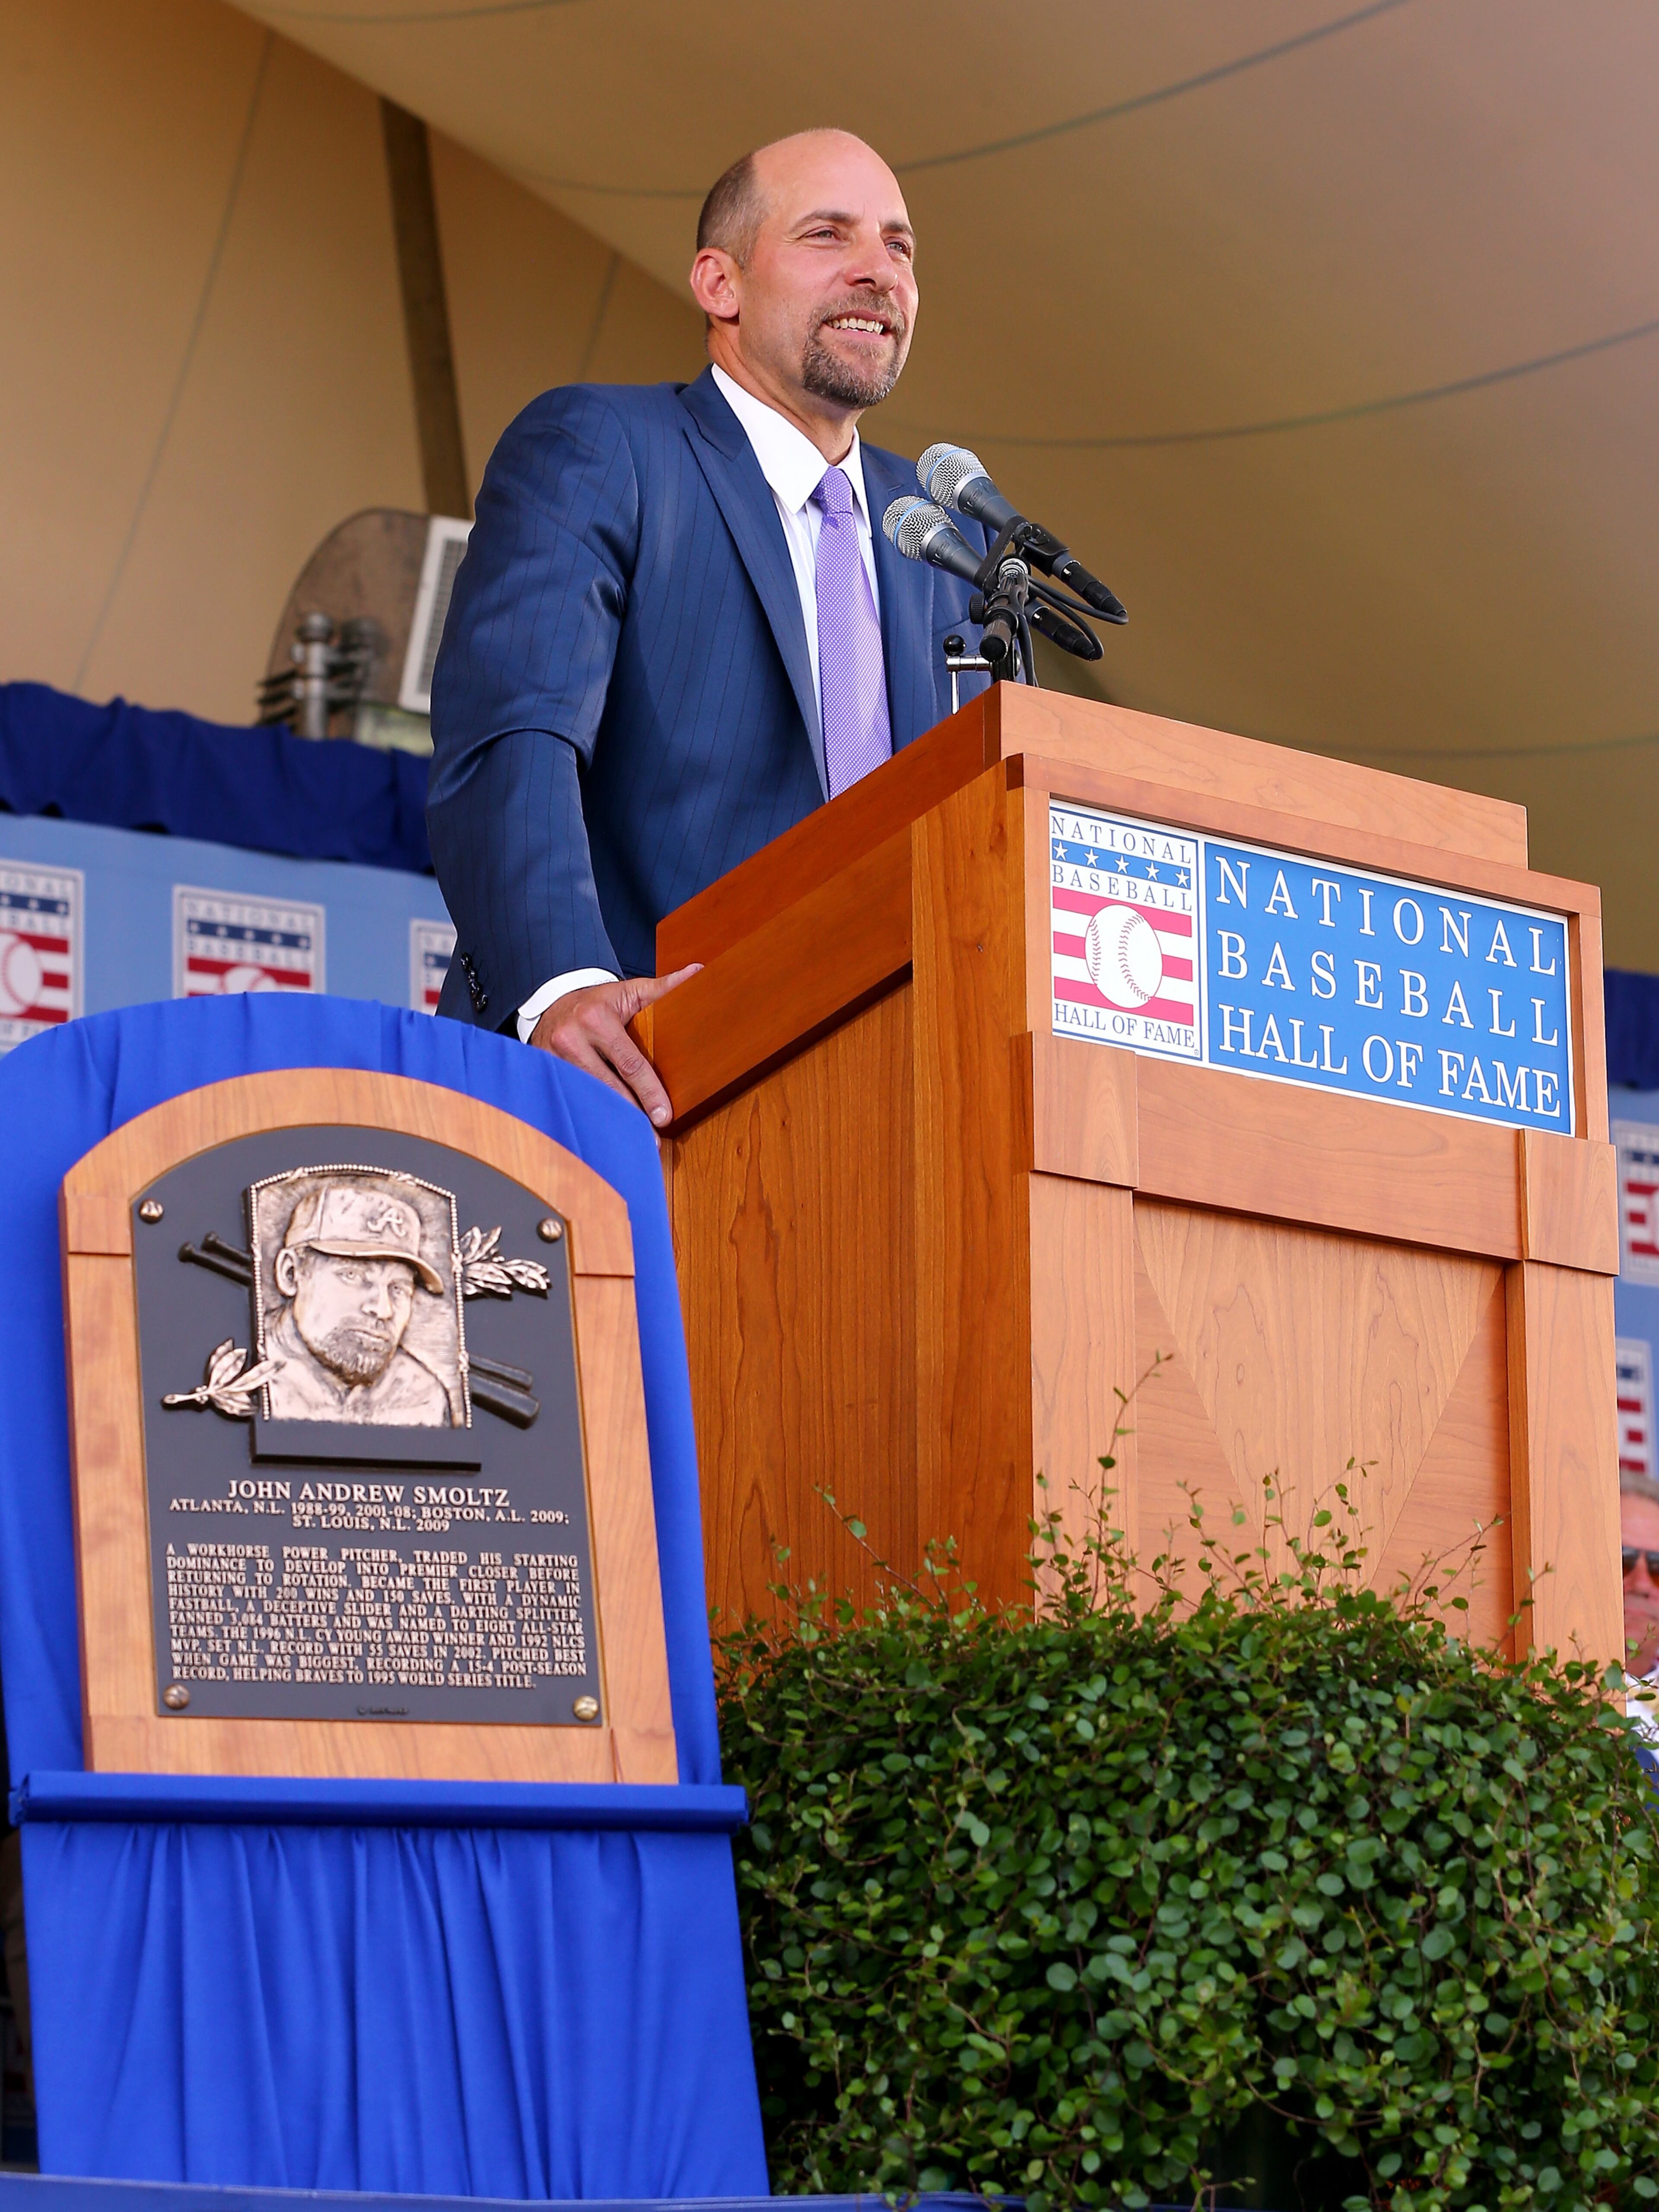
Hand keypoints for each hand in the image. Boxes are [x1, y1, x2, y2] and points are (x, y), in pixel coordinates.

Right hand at [528, 965, 701, 1126]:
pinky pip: (571, 1096)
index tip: (664, 1116)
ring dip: (611, 1120)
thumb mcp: (628, 990)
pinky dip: (589, 1113)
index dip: (648, 1091)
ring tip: (632, 1140)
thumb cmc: (597, 1001)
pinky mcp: (544, 1070)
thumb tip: (698, 972)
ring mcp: (553, 1057)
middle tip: (653, 1139)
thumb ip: (662, 987)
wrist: (551, 1000)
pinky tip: (604, 1130)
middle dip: (633, 1115)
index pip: (629, 1063)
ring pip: (588, 1096)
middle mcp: (571, 1039)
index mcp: (596, 1019)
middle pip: (608, 1087)